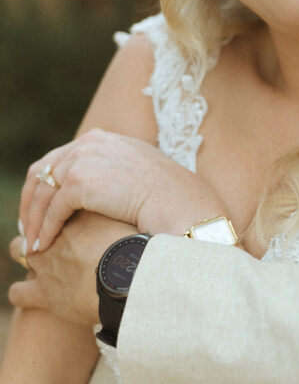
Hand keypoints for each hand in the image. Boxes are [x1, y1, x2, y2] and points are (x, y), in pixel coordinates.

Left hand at [9, 212, 132, 325]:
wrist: (128, 281)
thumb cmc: (141, 254)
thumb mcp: (140, 224)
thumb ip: (134, 215)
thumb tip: (148, 208)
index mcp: (84, 216)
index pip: (68, 203)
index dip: (71, 211)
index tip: (80, 218)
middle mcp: (61, 235)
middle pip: (40, 220)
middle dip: (43, 226)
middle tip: (56, 236)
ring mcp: (48, 262)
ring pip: (20, 250)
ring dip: (26, 252)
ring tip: (39, 259)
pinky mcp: (43, 292)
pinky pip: (18, 292)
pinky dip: (21, 292)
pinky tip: (28, 293)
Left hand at [19, 129, 227, 252]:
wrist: (184, 206)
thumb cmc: (173, 199)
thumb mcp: (141, 176)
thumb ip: (116, 175)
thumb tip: (101, 193)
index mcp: (105, 139)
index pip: (62, 158)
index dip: (47, 185)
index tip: (43, 210)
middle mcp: (91, 142)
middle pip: (44, 170)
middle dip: (33, 202)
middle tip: (29, 227)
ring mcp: (84, 159)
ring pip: (44, 192)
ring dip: (35, 219)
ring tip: (34, 243)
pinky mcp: (80, 182)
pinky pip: (52, 209)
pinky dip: (45, 228)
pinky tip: (44, 245)